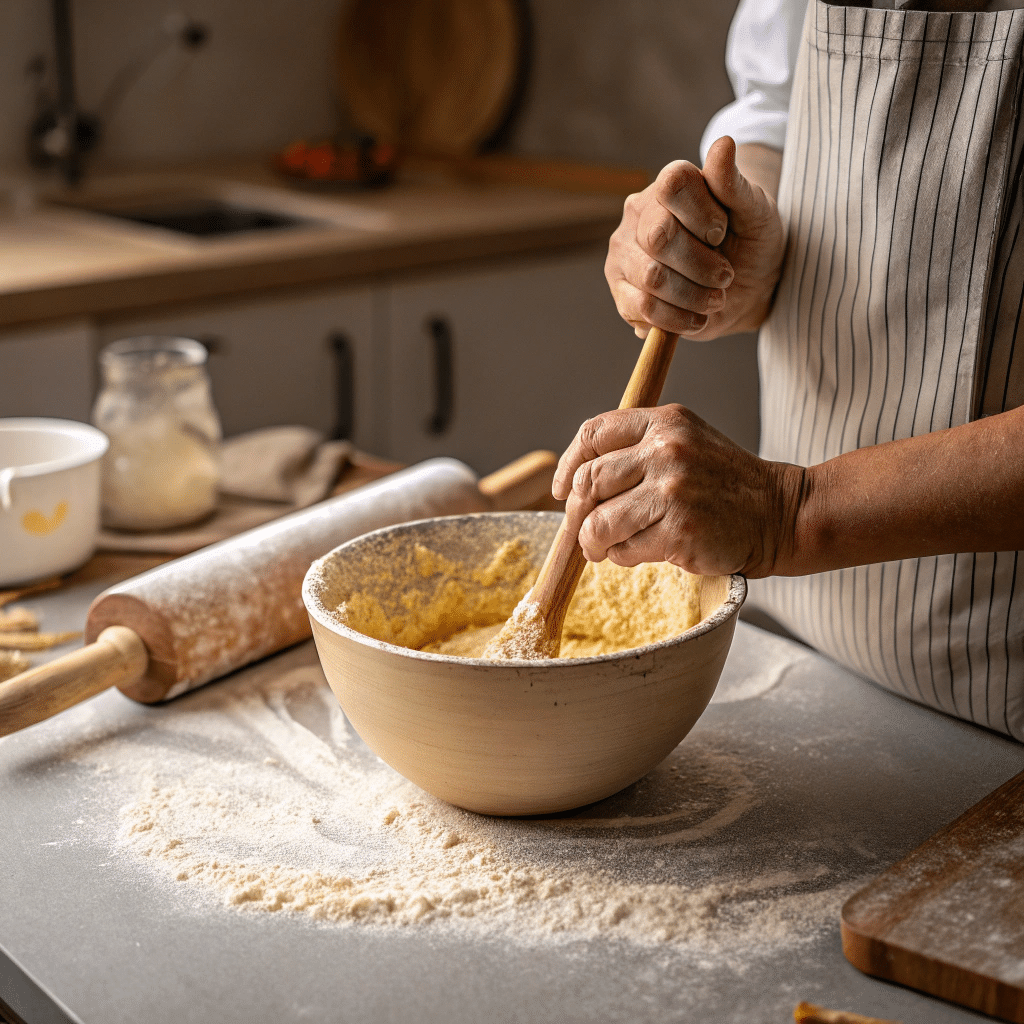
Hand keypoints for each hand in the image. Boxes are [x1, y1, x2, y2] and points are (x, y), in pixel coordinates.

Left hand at [552, 404, 805, 577]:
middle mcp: (666, 451)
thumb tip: (574, 485)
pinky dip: (623, 557)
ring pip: (599, 522)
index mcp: (664, 422)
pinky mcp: (679, 532)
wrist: (780, 513)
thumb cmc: (724, 483)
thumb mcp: (686, 442)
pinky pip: (625, 550)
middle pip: (588, 481)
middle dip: (578, 512)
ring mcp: (673, 492)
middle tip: (585, 529)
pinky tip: (641, 552)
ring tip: (604, 548)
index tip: (562, 490)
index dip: (567, 465)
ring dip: (594, 542)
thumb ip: (635, 450)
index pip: (592, 434)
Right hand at [605, 136, 785, 340]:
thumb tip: (724, 143)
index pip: (673, 185)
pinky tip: (696, 318)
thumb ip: (735, 183)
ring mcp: (624, 254)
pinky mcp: (622, 292)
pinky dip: (677, 320)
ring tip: (714, 299)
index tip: (722, 232)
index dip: (703, 214)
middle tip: (726, 276)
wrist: (745, 288)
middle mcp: (638, 214)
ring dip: (694, 296)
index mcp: (669, 185)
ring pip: (652, 277)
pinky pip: (642, 308)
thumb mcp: (756, 212)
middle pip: (660, 238)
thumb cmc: (750, 242)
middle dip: (703, 266)